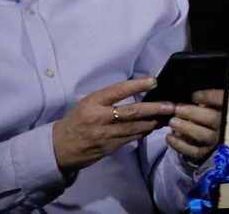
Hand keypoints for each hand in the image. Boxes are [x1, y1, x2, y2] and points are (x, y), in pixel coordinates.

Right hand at [52, 78, 172, 172]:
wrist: (59, 148)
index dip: (137, 85)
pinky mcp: (109, 148)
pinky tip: (153, 128)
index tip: (154, 81)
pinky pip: (131, 138)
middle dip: (153, 108)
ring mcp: (106, 134)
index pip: (118, 91)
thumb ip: (109, 98)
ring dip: (153, 122)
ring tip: (167, 117)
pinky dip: (143, 132)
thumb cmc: (77, 120)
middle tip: (170, 106)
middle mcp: (101, 118)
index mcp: (94, 103)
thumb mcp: (88, 103)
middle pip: (132, 112)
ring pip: (135, 127)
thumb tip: (137, 90)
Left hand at [166, 89, 224, 164]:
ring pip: (204, 135)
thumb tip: (193, 97)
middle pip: (212, 118)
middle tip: (177, 109)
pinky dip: (180, 145)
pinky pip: (193, 151)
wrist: (210, 137)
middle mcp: (224, 126)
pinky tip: (169, 137)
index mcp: (228, 110)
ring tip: (172, 122)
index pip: (223, 101)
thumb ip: (206, 101)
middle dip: (193, 113)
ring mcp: (215, 141)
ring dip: (186, 128)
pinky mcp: (205, 153)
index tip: (194, 96)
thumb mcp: (212, 105)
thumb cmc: (209, 114)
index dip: (209, 97)